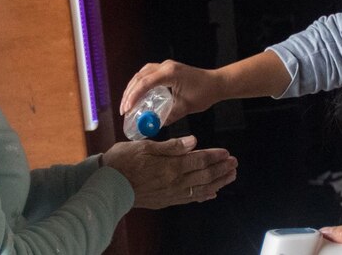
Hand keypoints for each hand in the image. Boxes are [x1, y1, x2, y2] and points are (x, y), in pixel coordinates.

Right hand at [101, 136, 237, 208]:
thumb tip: (194, 141)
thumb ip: (172, 145)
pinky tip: (211, 193)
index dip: (214, 156)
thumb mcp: (146, 146)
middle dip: (221, 168)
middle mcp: (174, 181)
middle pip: (204, 175)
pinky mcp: (166, 200)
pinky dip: (202, 196)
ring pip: (201, 188)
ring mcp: (171, 193)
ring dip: (218, 182)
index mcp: (171, 166)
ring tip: (230, 176)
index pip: (199, 160)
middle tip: (234, 163)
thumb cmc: (123, 162)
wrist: (108, 185)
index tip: (226, 152)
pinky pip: (189, 199)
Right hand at [120, 60, 224, 124]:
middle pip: (139, 77)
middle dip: (129, 93)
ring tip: (127, 104)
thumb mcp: (186, 107)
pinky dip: (140, 85)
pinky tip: (137, 96)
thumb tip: (154, 125)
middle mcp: (165, 66)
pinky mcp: (167, 69)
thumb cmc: (204, 93)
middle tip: (123, 110)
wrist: (216, 83)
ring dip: (133, 88)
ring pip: (142, 74)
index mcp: (170, 73)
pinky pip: (148, 75)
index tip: (126, 109)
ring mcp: (165, 66)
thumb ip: (169, 115)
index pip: (145, 83)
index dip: (133, 96)